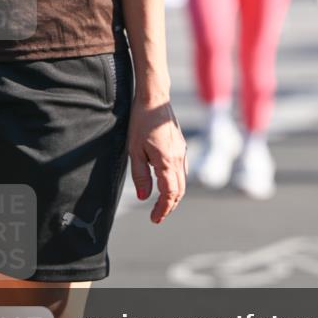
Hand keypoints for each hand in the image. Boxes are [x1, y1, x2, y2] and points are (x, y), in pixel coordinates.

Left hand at [128, 100, 186, 223]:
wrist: (154, 98)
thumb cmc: (141, 122)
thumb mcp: (135, 150)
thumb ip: (141, 175)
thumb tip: (144, 197)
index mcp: (167, 162)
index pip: (170, 194)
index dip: (163, 209)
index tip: (154, 219)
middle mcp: (179, 158)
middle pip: (179, 191)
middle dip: (169, 206)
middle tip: (157, 216)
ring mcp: (182, 151)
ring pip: (182, 181)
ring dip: (173, 195)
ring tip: (160, 203)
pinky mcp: (181, 146)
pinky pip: (182, 170)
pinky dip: (176, 182)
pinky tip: (165, 182)